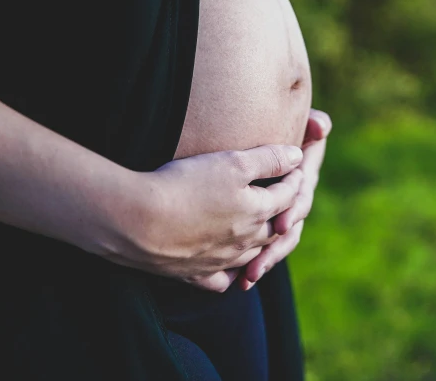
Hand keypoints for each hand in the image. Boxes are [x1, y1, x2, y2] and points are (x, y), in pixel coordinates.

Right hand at [122, 145, 303, 291]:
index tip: (294, 165)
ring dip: (262, 245)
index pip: (288, 195)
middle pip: (275, 230)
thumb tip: (296, 155)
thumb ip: (268, 159)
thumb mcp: (232, 162)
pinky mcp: (194, 274)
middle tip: (285, 201)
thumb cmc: (186, 185)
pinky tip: (226, 267)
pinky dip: (230, 274)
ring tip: (261, 232)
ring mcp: (220, 261)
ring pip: (252, 257)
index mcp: (257, 212)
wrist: (138, 221)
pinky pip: (220, 280)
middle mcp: (245, 242)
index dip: (293, 178)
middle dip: (285, 213)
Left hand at [239, 109, 331, 289]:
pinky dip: (248, 266)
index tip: (281, 222)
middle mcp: (290, 198)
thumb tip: (321, 124)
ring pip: (275, 243)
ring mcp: (274, 215)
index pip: (300, 196)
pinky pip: (257, 251)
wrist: (244, 124)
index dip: (293, 209)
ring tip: (248, 277)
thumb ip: (307, 124)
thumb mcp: (286, 126)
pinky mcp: (257, 226)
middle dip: (275, 247)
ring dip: (265, 261)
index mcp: (299, 176)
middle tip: (258, 263)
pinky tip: (237, 282)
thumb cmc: (266, 125)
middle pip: (288, 228)